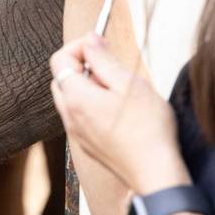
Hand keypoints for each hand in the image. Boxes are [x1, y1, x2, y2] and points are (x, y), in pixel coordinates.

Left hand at [50, 35, 189, 194]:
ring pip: (70, 98)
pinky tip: (118, 108)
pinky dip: (91, 103)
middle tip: (110, 65)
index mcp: (76, 98)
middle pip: (61, 78)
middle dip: (81, 64)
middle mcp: (69, 116)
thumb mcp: (129, 84)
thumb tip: (90, 40)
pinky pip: (79, 115)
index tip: (102, 44)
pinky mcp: (87, 144)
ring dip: (87, 84)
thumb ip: (104, 59)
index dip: (79, 46)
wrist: (155, 173)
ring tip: (117, 87)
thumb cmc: (148, 129)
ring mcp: (77, 133)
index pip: (59, 59)